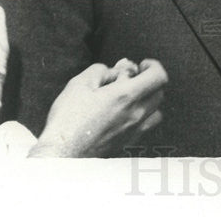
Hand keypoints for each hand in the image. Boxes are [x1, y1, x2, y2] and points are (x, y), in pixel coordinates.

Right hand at [28, 58, 167, 157]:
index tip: (141, 65)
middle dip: (148, 81)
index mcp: (126, 96)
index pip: (158, 76)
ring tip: (129, 97)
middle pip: (159, 92)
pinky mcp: (127, 143)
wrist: (61, 156)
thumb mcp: (79, 84)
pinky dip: (142, 116)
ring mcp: (134, 131)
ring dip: (148, 99)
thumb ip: (101, 70)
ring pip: (156, 110)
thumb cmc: (67, 121)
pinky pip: (146, 126)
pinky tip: (123, 114)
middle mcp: (135, 114)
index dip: (152, 66)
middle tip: (130, 79)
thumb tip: (115, 70)